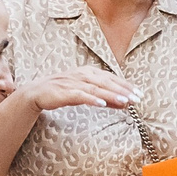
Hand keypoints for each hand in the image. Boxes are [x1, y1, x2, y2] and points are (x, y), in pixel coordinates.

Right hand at [24, 68, 138, 114]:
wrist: (36, 93)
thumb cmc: (63, 92)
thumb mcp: (87, 93)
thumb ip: (105, 97)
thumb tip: (126, 103)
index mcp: (89, 72)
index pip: (112, 78)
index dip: (126, 85)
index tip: (140, 94)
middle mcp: (82, 75)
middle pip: (106, 82)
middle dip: (123, 90)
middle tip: (137, 98)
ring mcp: (73, 82)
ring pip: (96, 89)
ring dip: (111, 95)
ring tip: (125, 101)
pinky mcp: (64, 92)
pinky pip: (80, 95)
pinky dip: (91, 99)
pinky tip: (102, 104)